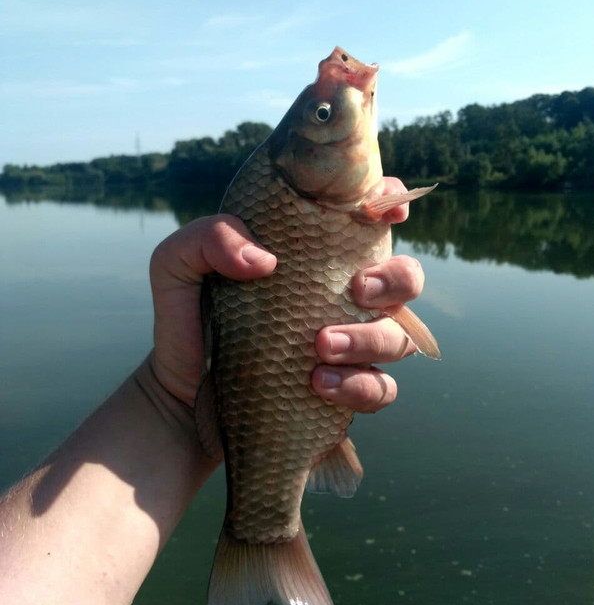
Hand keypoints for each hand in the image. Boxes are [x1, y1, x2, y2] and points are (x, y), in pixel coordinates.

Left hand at [149, 177, 422, 415]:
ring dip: (370, 339)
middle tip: (357, 289)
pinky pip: (380, 390)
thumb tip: (265, 260)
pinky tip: (317, 384)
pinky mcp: (344, 393)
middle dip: (395, 281)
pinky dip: (359, 386)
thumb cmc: (185, 321)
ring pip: (399, 337)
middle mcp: (340, 298)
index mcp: (314, 258)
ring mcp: (349, 346)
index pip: (370, 222)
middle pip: (406, 280)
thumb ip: (208, 238)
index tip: (383, 212)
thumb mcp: (177, 265)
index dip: (390, 207)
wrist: (178, 396)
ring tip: (320, 346)